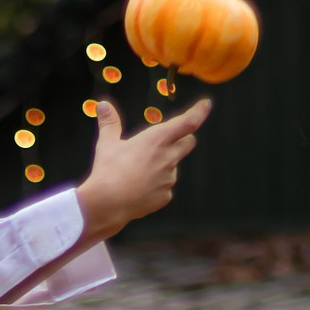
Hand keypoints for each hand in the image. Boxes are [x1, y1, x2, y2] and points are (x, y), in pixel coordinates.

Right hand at [75, 96, 210, 244]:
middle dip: (182, 139)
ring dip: (164, 165)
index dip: (199, 112)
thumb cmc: (108, 172)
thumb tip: (103, 105)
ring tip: (138, 172)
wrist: (107, 205)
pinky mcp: (165, 196)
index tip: (206, 105)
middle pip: (188, 142)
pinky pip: (165, 187)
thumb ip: (109, 123)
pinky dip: (156, 185)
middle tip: (166, 141)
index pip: (188, 122)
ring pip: (173, 166)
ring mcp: (169, 178)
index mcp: (157, 140)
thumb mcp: (107, 144)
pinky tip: (139, 188)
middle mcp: (168, 157)